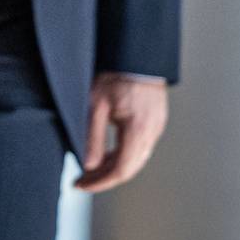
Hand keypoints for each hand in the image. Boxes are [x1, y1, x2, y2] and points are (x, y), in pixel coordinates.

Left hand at [75, 73, 169, 192]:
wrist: (135, 54)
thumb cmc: (116, 73)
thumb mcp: (96, 105)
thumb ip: (93, 137)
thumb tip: (88, 164)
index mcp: (138, 129)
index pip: (121, 169)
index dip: (101, 182)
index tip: (82, 185)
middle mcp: (152, 131)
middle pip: (130, 168)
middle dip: (105, 178)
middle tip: (83, 180)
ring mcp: (156, 127)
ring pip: (137, 159)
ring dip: (114, 167)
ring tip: (91, 168)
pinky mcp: (156, 121)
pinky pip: (141, 147)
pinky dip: (123, 155)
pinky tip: (107, 153)